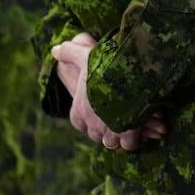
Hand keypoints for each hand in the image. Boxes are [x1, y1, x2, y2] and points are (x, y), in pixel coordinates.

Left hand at [53, 34, 166, 151]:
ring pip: (111, 141)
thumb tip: (54, 50)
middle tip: (115, 117)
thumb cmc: (105, 65)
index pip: (80, 122)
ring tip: (129, 123)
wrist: (127, 73)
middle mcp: (92, 124)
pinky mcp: (128, 134)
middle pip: (96, 134)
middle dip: (104, 128)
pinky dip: (133, 139)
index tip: (98, 111)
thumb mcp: (86, 56)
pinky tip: (140, 126)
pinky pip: (129, 144)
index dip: (88, 118)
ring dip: (118, 135)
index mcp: (79, 110)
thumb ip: (70, 53)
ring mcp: (110, 131)